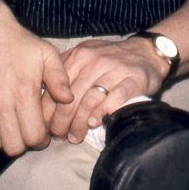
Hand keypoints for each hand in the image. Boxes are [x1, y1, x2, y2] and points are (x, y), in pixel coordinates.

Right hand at [0, 1, 72, 156]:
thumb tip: (68, 100)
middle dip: (24, 144)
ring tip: (11, 128)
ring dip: (3, 141)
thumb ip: (60, 79)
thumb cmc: (19, 42)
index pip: (34, 137)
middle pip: (13, 147)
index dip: (42, 140)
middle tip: (28, 131)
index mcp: (23, 93)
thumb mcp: (47, 54)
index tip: (43, 132)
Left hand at [49, 36, 171, 142]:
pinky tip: (96, 123)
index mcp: (79, 56)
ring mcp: (115, 70)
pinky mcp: (134, 79)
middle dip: (61, 122)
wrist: (146, 52)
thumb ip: (65, 72)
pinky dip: (104, 112)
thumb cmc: (110, 60)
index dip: (48, 111)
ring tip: (75, 137)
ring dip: (80, 123)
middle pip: (71, 98)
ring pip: (90, 101)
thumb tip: (41, 100)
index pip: (56, 88)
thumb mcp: (85, 57)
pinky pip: (116, 97)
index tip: (45, 127)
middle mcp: (95, 61)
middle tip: (59, 136)